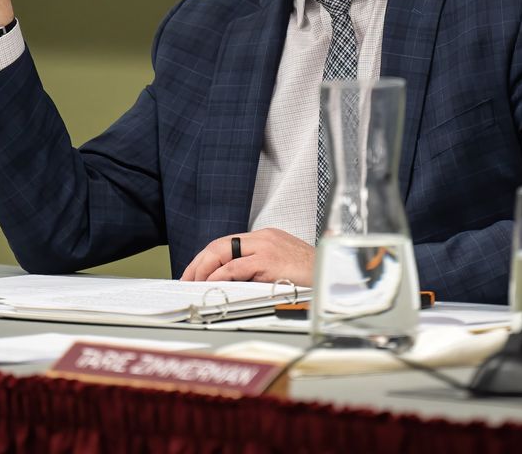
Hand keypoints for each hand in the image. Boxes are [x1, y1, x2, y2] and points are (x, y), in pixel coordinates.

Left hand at [179, 228, 314, 286]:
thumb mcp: (283, 267)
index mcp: (266, 238)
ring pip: (223, 252)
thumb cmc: (312, 276)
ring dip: (203, 269)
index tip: (195, 273)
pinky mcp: (268, 260)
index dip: (207, 258)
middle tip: (186, 279)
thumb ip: (260, 269)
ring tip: (193, 284)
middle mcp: (263, 238)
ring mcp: (265, 247)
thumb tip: (233, 283)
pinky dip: (218, 275)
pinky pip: (235, 267)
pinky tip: (210, 284)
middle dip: (198, 262)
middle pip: (220, 244)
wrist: (335, 275)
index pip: (227, 244)